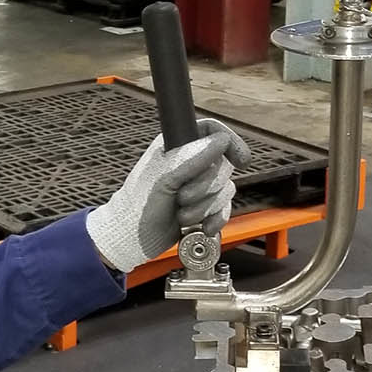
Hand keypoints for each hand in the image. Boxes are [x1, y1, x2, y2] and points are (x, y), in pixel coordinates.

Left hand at [87, 118, 251, 272]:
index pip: (211, 131)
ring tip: (182, 215)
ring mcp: (198, 187)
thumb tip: (221, 140)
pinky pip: (224, 209)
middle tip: (183, 197)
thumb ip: (193, 157)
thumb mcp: (164, 178)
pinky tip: (202, 226)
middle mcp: (190, 163)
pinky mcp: (203, 208)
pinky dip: (215, 219)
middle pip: (222, 164)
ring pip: (225, 189)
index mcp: (177, 147)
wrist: (132, 240)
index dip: (229, 141)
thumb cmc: (138, 206)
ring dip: (205, 207)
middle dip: (206, 187)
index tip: (239, 160)